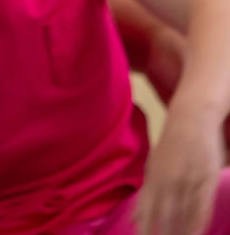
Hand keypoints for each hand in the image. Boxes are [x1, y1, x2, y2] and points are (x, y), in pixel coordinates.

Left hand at [135, 106, 223, 234]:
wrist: (191, 117)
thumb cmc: (172, 145)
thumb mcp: (154, 165)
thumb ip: (147, 193)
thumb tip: (135, 218)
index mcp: (152, 176)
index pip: (146, 210)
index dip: (144, 228)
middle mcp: (167, 179)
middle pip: (163, 216)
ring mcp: (187, 179)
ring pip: (184, 215)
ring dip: (181, 234)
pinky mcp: (205, 179)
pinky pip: (202, 207)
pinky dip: (197, 224)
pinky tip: (194, 234)